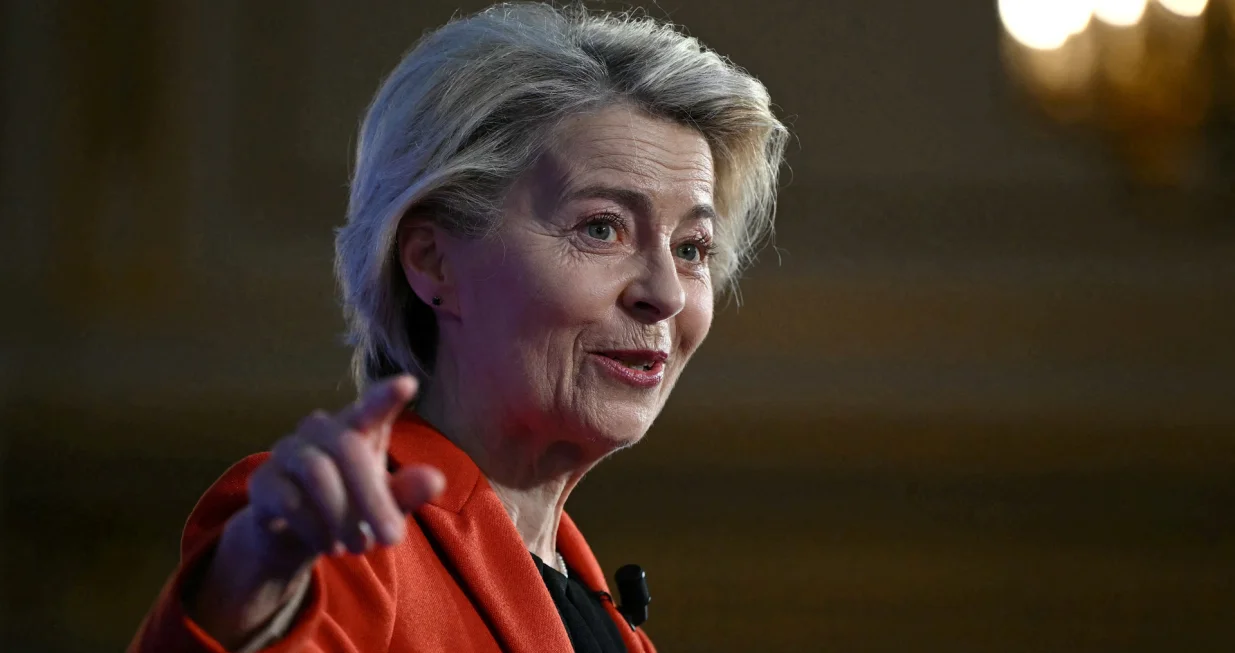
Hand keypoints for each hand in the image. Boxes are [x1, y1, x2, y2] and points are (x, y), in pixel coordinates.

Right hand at [187, 376, 443, 645]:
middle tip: (394, 538)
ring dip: (342, 516)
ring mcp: (288, 451)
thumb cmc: (350, 508)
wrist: (293, 537)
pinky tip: (330, 545)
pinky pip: (289, 500)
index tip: (408, 384)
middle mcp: (321, 431)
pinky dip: (316, 528)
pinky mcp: (263, 481)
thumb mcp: (384, 505)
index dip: (386, 396)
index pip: (372, 406)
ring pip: (317, 472)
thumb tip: (436, 480)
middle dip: (373, 498)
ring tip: (360, 547)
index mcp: (357, 428)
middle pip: (347, 447)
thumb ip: (407, 492)